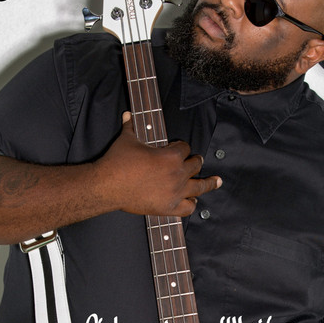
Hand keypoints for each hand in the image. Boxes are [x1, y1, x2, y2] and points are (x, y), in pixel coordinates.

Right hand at [96, 112, 220, 215]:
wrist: (106, 185)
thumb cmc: (117, 162)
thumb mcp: (127, 139)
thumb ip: (131, 126)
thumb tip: (127, 114)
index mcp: (171, 156)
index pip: (185, 147)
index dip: (181, 146)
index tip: (178, 147)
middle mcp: (177, 174)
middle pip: (195, 165)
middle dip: (196, 161)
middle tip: (197, 160)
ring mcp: (175, 192)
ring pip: (199, 187)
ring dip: (208, 183)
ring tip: (216, 181)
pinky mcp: (168, 207)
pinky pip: (188, 208)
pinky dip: (192, 204)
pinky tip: (194, 201)